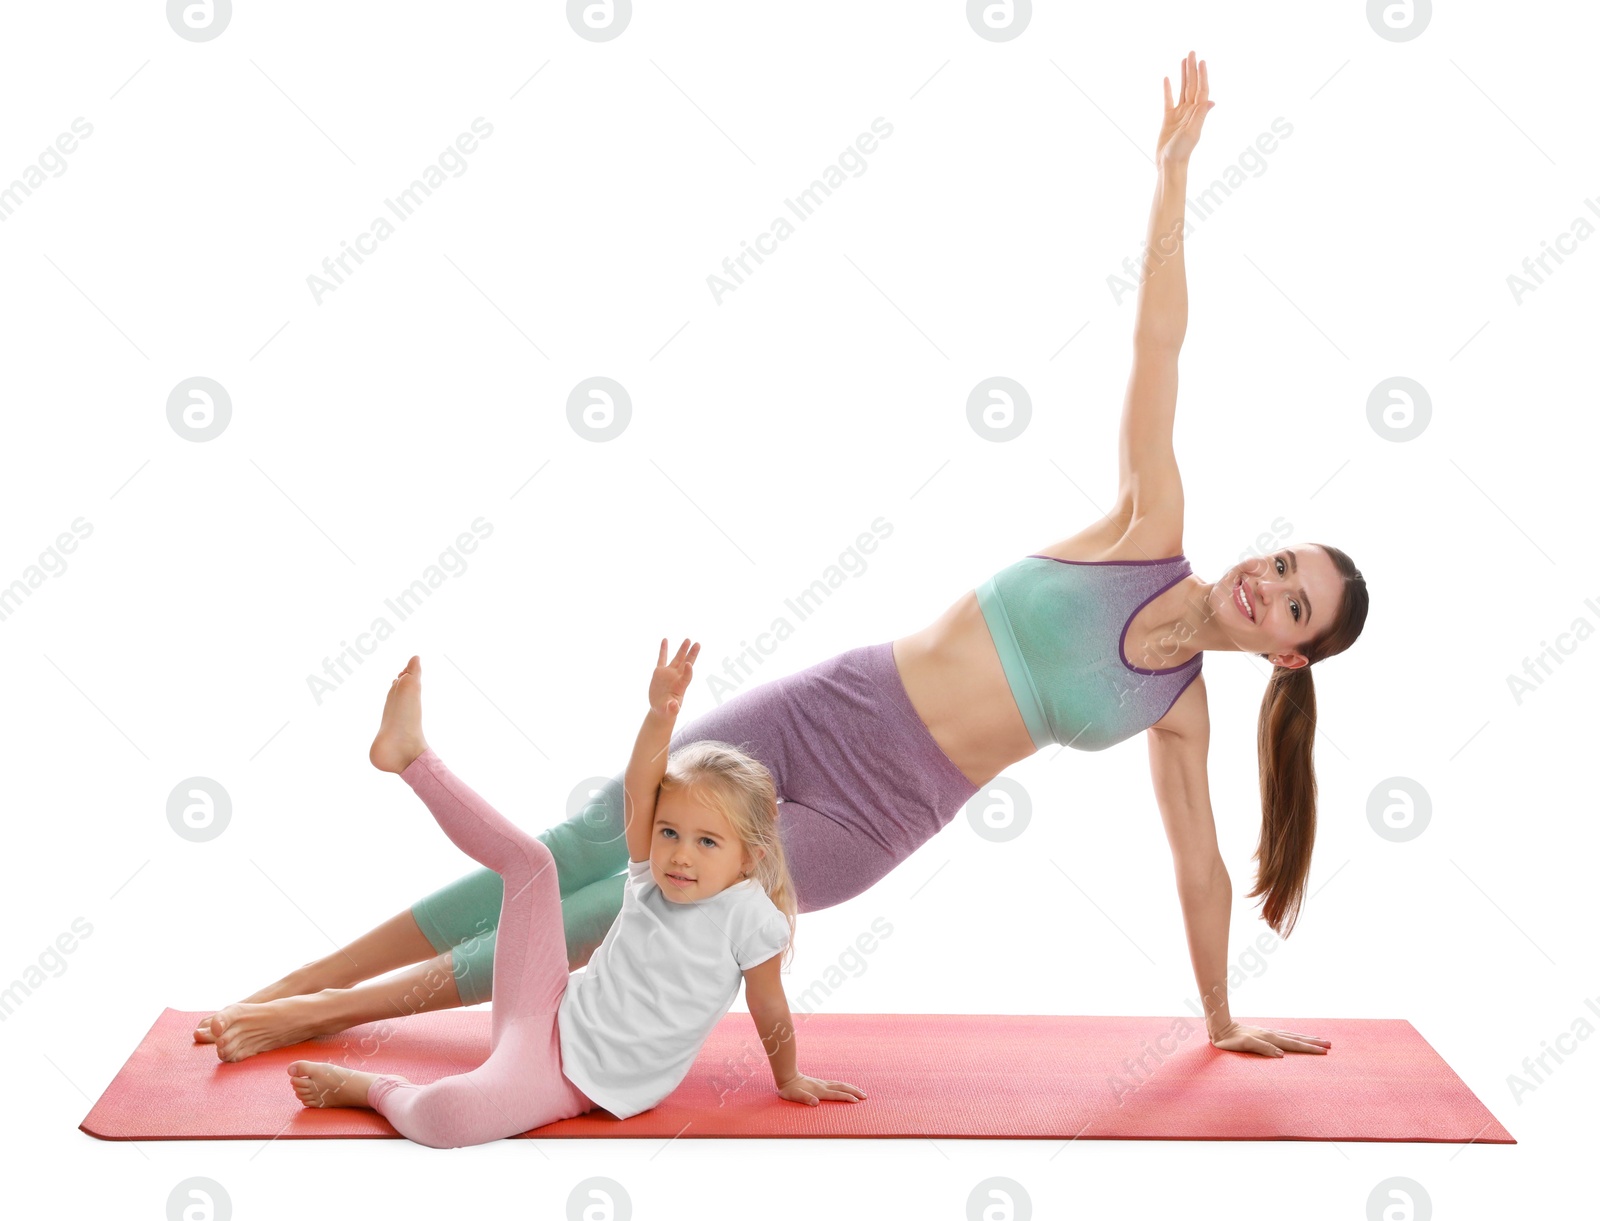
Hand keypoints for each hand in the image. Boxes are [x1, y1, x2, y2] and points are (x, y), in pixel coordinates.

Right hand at [649, 637, 699, 716]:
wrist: (661, 709)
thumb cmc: (668, 711)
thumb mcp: (671, 711)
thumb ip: (673, 708)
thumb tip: (675, 705)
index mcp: (680, 686)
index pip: (687, 676)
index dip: (689, 671)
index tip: (690, 664)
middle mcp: (677, 677)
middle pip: (686, 663)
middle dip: (692, 654)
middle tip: (697, 643)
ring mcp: (669, 673)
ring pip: (677, 658)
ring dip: (682, 649)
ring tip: (688, 639)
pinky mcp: (660, 672)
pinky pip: (662, 658)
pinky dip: (663, 649)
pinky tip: (665, 639)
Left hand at [776, 1072, 865, 1105]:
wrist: (787, 1078)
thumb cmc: (790, 1090)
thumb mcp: (794, 1096)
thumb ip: (805, 1098)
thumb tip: (815, 1102)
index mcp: (819, 1091)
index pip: (836, 1094)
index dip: (846, 1097)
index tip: (856, 1101)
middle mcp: (823, 1086)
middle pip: (842, 1088)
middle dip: (854, 1092)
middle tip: (865, 1096)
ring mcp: (823, 1083)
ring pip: (841, 1085)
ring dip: (851, 1088)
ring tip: (861, 1092)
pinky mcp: (821, 1083)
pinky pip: (836, 1084)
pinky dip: (845, 1085)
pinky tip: (847, 1087)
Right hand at [1156, 50, 1214, 166]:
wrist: (1170, 164)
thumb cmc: (1182, 151)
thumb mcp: (1192, 133)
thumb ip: (1201, 116)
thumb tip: (1211, 101)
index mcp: (1197, 112)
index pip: (1201, 89)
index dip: (1202, 75)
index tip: (1201, 61)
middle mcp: (1190, 110)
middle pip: (1192, 85)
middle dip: (1192, 69)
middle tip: (1192, 52)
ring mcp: (1179, 114)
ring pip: (1183, 89)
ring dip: (1183, 75)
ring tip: (1183, 60)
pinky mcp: (1168, 118)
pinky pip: (1168, 100)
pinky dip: (1168, 89)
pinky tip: (1167, 79)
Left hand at [1209, 1021, 1330, 1056]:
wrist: (1220, 1028)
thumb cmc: (1230, 1039)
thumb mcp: (1244, 1044)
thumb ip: (1262, 1048)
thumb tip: (1281, 1055)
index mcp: (1269, 1039)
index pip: (1293, 1045)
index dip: (1309, 1048)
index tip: (1324, 1052)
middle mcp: (1271, 1035)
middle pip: (1296, 1039)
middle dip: (1313, 1043)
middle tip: (1330, 1046)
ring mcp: (1268, 1033)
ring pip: (1292, 1036)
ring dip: (1306, 1039)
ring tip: (1320, 1040)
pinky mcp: (1264, 1033)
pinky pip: (1284, 1035)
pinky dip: (1294, 1036)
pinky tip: (1297, 1037)